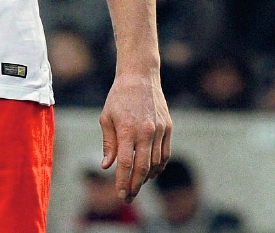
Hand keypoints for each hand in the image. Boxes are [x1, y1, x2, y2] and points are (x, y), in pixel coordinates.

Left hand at [98, 70, 171, 201]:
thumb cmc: (119, 97)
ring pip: (156, 163)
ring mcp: (159, 129)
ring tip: (137, 184)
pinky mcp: (168, 127)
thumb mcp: (106, 118)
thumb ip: (108, 144)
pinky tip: (151, 172)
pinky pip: (165, 153)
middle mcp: (146, 131)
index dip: (122, 181)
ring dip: (147, 178)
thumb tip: (107, 166)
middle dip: (135, 186)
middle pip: (143, 167)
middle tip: (128, 197)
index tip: (120, 194)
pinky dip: (159, 166)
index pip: (125, 163)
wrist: (140, 76)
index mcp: (128, 129)